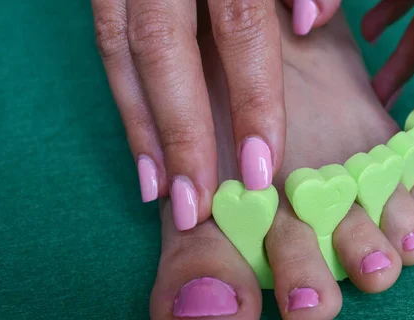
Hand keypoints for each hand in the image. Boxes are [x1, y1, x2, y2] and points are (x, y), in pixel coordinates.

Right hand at [92, 0, 285, 230]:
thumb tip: (309, 20)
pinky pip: (104, 39)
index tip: (258, 170)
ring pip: (121, 50)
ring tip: (160, 192)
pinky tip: (140, 145)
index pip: (241, 27)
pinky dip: (122, 96)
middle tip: (195, 204)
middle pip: (163, 49)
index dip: (252, 101)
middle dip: (181, 133)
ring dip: (141, 127)